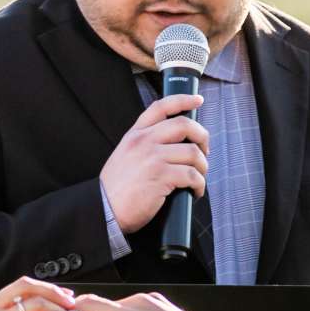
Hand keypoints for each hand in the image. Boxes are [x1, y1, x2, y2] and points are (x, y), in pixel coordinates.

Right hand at [99, 92, 208, 236]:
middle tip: (204, 151)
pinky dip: (199, 184)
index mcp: (135, 134)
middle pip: (184, 125)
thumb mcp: (124, 156)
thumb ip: (144, 145)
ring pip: (192, 152)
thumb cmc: (116, 189)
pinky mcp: (161, 176)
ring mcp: (152, 158)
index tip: (198, 101)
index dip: (183, 100)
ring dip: (202, 166)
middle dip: (202, 137)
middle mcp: (144, 141)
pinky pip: (192, 175)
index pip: (161, 107)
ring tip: (199, 177)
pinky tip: (195, 191)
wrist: (104, 210)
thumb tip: (174, 145)